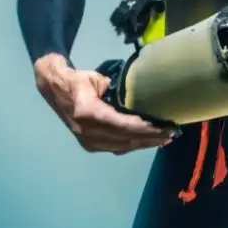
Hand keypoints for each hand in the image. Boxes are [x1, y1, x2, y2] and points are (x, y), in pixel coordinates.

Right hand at [33, 54, 176, 154]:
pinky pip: (115, 148)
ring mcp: (87, 141)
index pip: (122, 125)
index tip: (162, 127)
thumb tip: (140, 99)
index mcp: (89, 113)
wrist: (55, 90)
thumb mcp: (98, 80)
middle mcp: (87, 131)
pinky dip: (133, 145)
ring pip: (122, 146)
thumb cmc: (79, 81)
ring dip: (144, 144)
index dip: (144, 128)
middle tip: (171, 134)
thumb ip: (116, 92)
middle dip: (150, 138)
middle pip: (125, 139)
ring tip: (164, 139)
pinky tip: (147, 142)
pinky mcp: (89, 145)